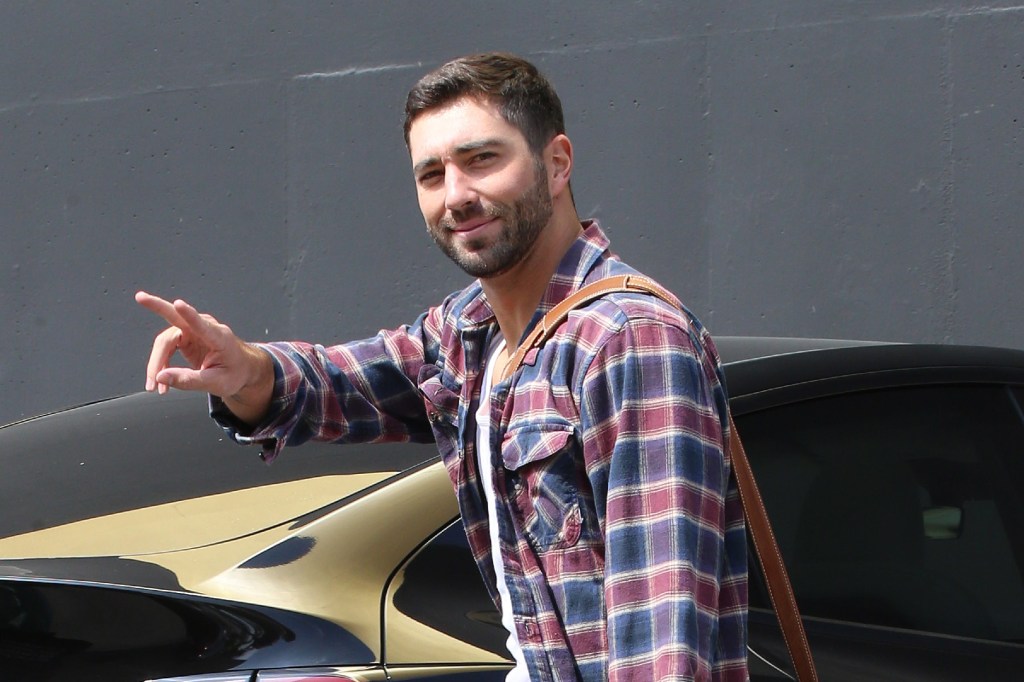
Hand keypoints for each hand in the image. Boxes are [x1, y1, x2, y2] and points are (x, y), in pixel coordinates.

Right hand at [135, 291, 272, 422]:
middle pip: (176, 317)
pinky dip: (160, 365)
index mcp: (219, 337)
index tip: (179, 304)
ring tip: (153, 387)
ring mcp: (193, 330)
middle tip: (140, 297)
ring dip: (156, 363)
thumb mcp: (216, 383)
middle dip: (157, 307)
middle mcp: (204, 328)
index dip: (189, 314)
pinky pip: (165, 348)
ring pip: (165, 341)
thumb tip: (160, 377)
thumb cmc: (234, 374)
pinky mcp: (185, 337)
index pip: (202, 324)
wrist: (242, 369)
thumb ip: (189, 381)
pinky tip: (158, 382)